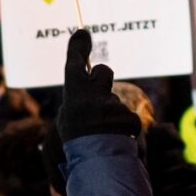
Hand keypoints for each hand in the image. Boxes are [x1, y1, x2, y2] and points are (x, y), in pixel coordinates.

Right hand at [53, 28, 137, 144]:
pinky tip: (117, 141)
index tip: (82, 32)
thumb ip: (78, 101)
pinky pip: (129, 119)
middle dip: (102, 79)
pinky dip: (124, 129)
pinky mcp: (129, 117)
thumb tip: (88, 90)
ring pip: (115, 102)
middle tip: (97, 98)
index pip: (75, 63)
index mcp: (74, 93)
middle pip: (104, 72)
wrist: (94, 163)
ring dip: (112, 115)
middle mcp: (93, 94)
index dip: (78, 47)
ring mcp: (112, 105)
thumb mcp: (66, 121)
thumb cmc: (75, 143)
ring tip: (103, 135)